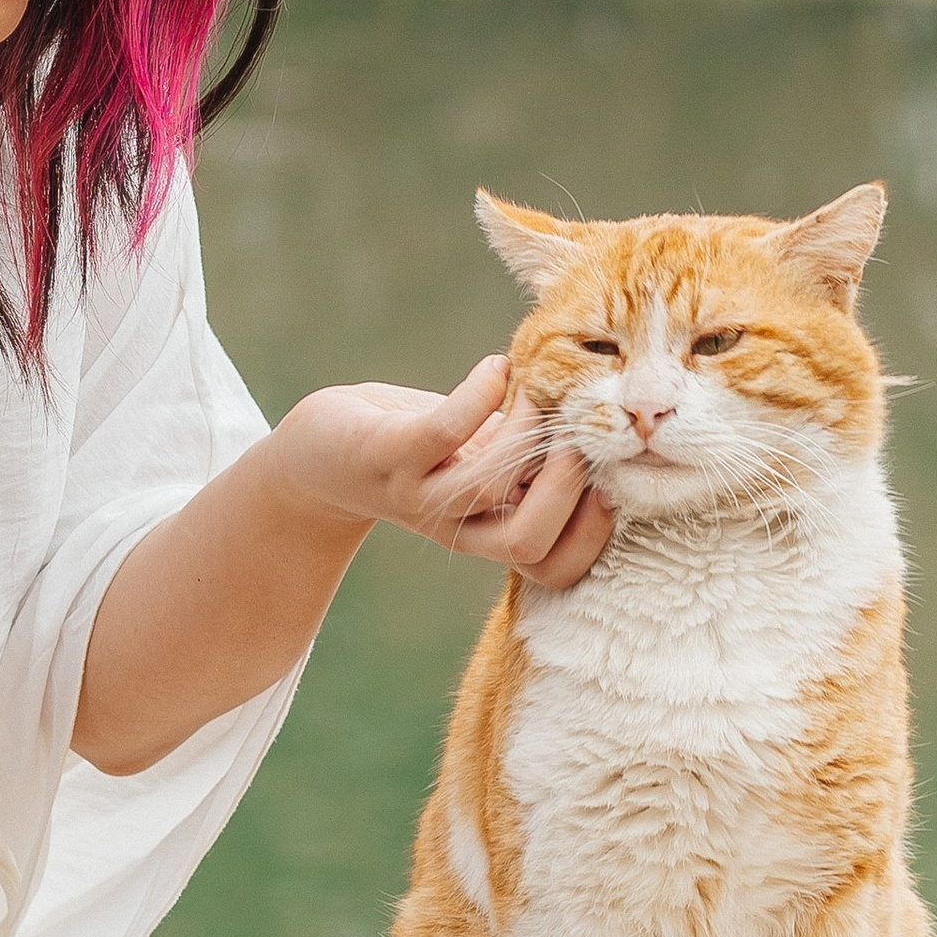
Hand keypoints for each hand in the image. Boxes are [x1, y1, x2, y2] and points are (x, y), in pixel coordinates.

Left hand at [267, 355, 615, 590]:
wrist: (323, 451)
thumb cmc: (422, 447)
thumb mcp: (486, 457)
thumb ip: (537, 454)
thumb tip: (608, 421)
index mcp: (490, 531)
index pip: (555, 568)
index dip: (594, 534)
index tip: (613, 480)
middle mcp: (456, 525)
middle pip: (527, 542)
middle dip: (568, 488)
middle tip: (581, 435)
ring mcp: (417, 494)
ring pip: (487, 486)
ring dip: (525, 431)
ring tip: (536, 391)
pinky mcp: (386, 455)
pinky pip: (442, 432)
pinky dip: (478, 395)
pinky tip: (495, 368)